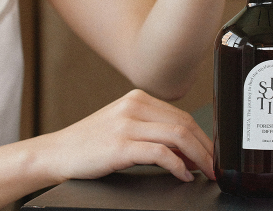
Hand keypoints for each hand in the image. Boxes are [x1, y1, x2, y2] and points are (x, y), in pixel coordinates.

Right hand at [45, 90, 214, 182]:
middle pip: (184, 124)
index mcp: (139, 98)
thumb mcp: (124, 125)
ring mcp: (127, 124)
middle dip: (205, 147)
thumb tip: (187, 149)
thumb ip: (152, 129)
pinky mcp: (120, 145)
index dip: (202, 136)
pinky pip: (160, 153)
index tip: (211, 153)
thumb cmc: (92, 142)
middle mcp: (135, 106)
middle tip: (215, 166)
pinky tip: (183, 175)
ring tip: (206, 172)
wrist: (57, 152)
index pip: (181, 116)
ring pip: (177, 135)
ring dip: (198, 156)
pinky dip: (178, 165)